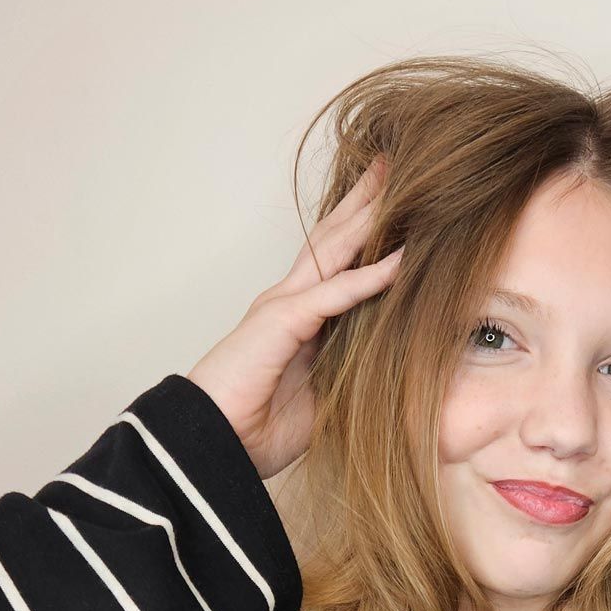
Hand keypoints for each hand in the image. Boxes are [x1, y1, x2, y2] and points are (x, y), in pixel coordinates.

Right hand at [186, 153, 404, 480]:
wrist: (210, 446)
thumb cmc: (257, 429)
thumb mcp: (319, 396)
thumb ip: (346, 370)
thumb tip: (388, 369)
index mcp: (298, 317)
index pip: (337, 262)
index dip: (366, 231)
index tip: (397, 205)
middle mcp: (289, 301)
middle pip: (335, 238)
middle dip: (366, 201)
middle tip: (396, 164)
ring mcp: (283, 307)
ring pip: (334, 250)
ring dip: (368, 216)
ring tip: (398, 182)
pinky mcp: (281, 322)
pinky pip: (333, 294)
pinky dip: (368, 277)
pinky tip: (400, 260)